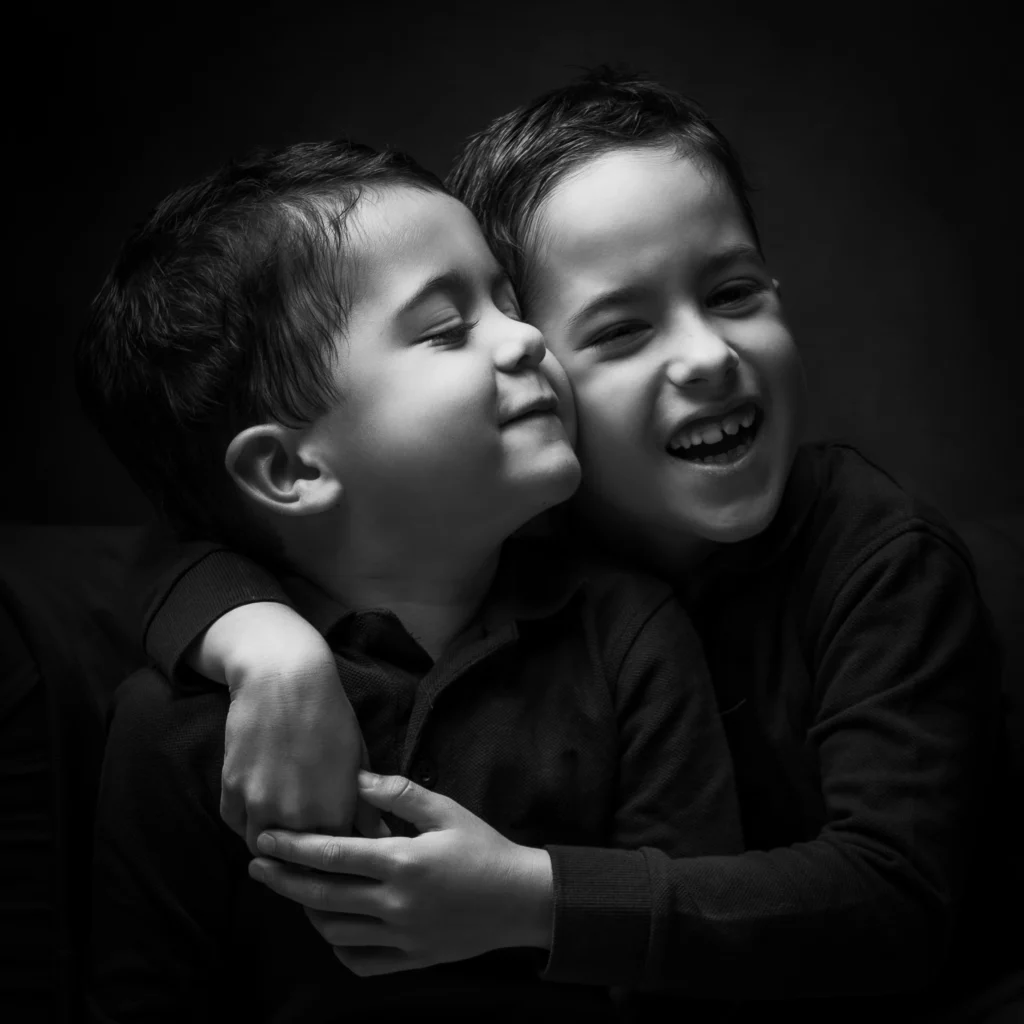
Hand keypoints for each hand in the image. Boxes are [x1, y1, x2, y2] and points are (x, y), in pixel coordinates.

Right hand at [195, 602, 382, 851]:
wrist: (285, 678)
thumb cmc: (330, 714)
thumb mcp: (358, 759)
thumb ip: (366, 805)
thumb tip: (382, 837)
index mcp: (335, 810)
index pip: (334, 861)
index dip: (334, 863)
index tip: (334, 861)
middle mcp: (296, 816)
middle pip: (294, 863)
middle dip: (300, 860)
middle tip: (303, 852)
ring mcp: (260, 804)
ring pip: (261, 847)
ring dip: (271, 843)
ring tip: (281, 829)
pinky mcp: (231, 788)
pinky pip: (236, 822)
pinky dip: (246, 819)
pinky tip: (260, 806)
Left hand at [248, 771, 553, 975]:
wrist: (523, 899)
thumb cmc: (483, 847)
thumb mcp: (446, 810)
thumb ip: (399, 793)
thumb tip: (356, 778)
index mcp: (402, 862)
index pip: (332, 856)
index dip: (293, 847)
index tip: (265, 839)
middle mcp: (396, 904)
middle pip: (322, 896)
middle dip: (283, 880)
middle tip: (258, 867)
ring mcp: (402, 938)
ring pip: (335, 932)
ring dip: (308, 911)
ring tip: (295, 890)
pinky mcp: (412, 959)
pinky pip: (361, 962)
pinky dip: (338, 946)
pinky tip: (332, 928)